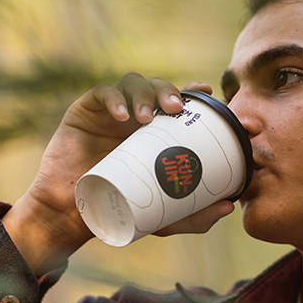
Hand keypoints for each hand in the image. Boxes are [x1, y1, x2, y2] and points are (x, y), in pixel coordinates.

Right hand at [4, 75, 216, 274]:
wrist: (74, 215)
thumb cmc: (119, 211)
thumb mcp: (163, 219)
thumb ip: (193, 215)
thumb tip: (229, 205)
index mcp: (162, 133)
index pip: (188, 108)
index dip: (209, 103)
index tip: (225, 107)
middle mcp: (140, 118)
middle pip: (163, 89)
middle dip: (175, 91)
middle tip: (179, 109)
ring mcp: (114, 112)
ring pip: (135, 83)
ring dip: (145, 93)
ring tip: (146, 116)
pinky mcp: (87, 110)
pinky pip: (103, 92)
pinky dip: (114, 98)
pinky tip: (122, 116)